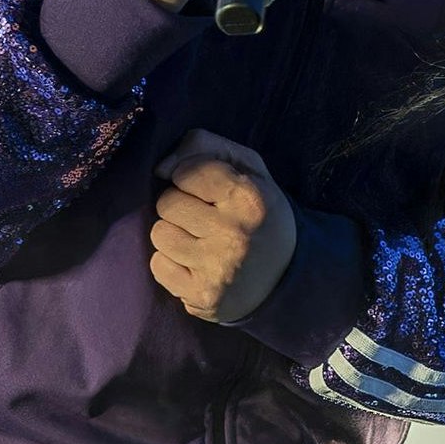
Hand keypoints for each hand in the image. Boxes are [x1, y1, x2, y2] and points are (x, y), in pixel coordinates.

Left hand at [148, 130, 296, 323]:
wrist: (286, 277)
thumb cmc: (258, 213)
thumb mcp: (248, 168)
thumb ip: (205, 146)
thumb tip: (161, 167)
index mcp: (250, 198)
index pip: (186, 172)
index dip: (189, 178)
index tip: (206, 190)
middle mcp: (235, 234)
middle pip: (167, 203)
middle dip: (180, 207)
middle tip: (204, 218)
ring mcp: (218, 269)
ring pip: (160, 234)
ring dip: (174, 235)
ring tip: (200, 241)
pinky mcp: (203, 297)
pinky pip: (158, 267)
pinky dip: (171, 264)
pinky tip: (195, 264)